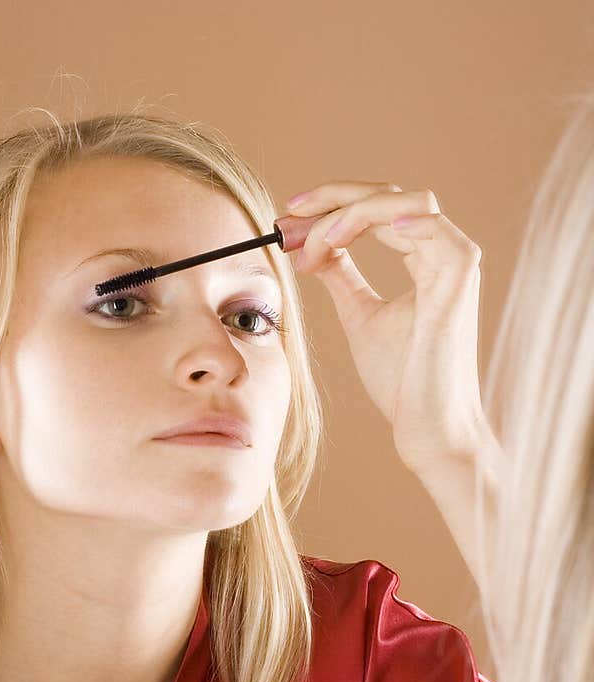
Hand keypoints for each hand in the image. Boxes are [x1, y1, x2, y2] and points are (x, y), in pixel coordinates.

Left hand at [275, 182, 486, 477]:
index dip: (327, 211)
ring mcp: (455, 257)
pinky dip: (375, 219)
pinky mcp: (459, 271)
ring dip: (345, 213)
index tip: (283, 229)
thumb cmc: (401, 381)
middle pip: (385, 196)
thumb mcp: (358, 316)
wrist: (426, 425)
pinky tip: (337, 235)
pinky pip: (418, 219)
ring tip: (309, 246)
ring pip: (397, 202)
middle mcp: (444, 250)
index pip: (376, 211)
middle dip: (328, 203)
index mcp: (426, 258)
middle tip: (283, 225)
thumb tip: (315, 249)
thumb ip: (342, 277)